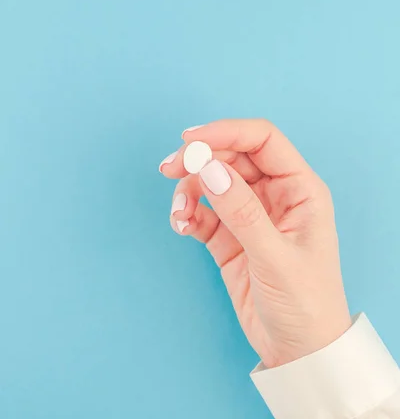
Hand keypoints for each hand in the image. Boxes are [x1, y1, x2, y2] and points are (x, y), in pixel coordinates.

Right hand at [160, 119, 351, 367]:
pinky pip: (202, 211)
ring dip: (189, 189)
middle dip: (199, 159)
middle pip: (231, 157)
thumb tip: (209, 170)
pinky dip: (187, 213)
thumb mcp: (276, 257)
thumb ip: (242, 212)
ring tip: (180, 214)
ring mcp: (249, 214)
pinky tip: (182, 226)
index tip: (191, 140)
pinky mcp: (229, 236)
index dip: (227, 132)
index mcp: (299, 188)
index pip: (262, 140)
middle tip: (169, 169)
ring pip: (212, 182)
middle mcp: (274, 194)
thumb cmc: (306, 304)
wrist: (298, 352)